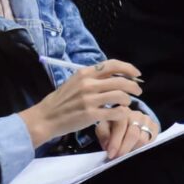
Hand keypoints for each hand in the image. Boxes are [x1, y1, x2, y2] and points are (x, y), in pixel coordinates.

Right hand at [17, 60, 142, 148]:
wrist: (44, 118)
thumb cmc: (60, 101)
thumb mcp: (75, 82)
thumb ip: (93, 78)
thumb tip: (114, 75)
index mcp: (84, 73)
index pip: (113, 65)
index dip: (129, 68)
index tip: (137, 74)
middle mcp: (88, 84)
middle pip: (121, 81)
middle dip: (134, 86)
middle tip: (138, 91)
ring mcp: (89, 99)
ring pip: (121, 96)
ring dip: (128, 100)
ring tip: (127, 104)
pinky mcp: (90, 114)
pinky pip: (115, 112)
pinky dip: (122, 112)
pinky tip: (121, 113)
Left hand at [95, 108, 157, 159]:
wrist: (128, 120)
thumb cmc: (113, 125)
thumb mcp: (104, 127)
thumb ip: (104, 134)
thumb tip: (108, 145)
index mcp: (122, 112)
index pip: (120, 127)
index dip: (115, 142)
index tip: (111, 154)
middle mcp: (136, 114)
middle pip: (133, 134)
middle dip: (124, 148)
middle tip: (118, 157)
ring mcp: (147, 120)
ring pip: (142, 139)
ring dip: (132, 149)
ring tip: (125, 152)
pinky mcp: (154, 127)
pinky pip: (150, 141)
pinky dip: (141, 148)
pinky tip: (133, 148)